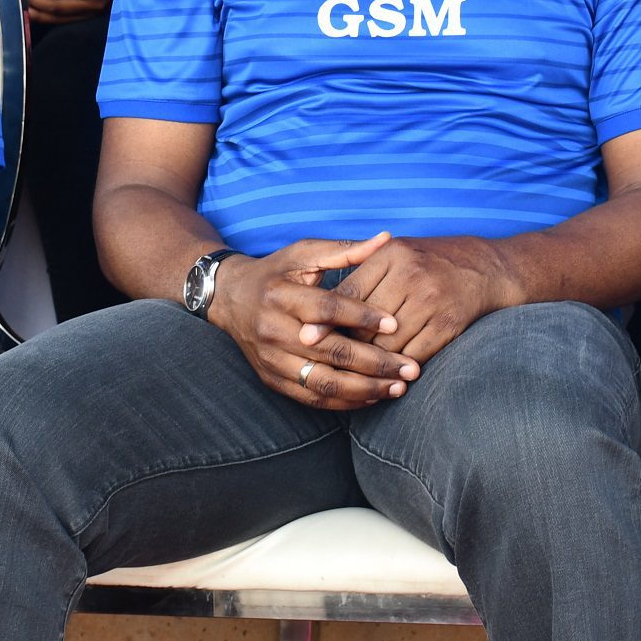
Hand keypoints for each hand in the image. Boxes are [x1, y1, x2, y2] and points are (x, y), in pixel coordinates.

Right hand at [208, 232, 420, 408]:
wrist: (229, 298)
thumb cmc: (275, 271)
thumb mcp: (304, 253)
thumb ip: (345, 251)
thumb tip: (385, 238)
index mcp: (281, 295)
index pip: (327, 309)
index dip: (362, 316)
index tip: (395, 324)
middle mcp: (274, 330)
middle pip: (331, 352)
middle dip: (376, 363)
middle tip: (410, 368)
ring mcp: (271, 359)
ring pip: (323, 382)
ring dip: (365, 389)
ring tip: (397, 388)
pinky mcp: (271, 379)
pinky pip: (312, 397)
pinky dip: (344, 402)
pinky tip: (371, 397)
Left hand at [332, 235, 506, 363]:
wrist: (486, 268)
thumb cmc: (430, 262)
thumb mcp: (396, 254)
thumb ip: (361, 272)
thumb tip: (319, 305)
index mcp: (393, 255)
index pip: (350, 291)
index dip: (326, 318)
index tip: (305, 337)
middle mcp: (411, 275)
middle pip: (366, 322)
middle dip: (346, 345)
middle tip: (325, 361)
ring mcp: (432, 300)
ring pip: (388, 343)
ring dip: (371, 363)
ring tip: (354, 374)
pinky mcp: (449, 324)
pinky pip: (414, 354)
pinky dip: (398, 369)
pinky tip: (388, 377)